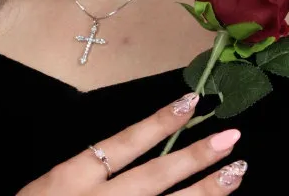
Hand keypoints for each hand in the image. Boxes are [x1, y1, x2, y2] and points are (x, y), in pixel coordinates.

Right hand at [15, 92, 247, 193]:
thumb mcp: (53, 188)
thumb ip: (92, 171)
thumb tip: (137, 148)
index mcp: (74, 177)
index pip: (125, 142)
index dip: (160, 122)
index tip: (192, 101)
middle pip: (155, 176)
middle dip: (196, 156)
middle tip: (233, 137)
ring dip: (203, 193)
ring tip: (235, 173)